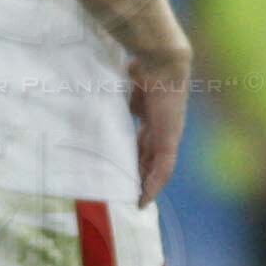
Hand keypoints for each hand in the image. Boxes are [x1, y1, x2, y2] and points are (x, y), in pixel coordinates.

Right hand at [130, 43, 190, 207]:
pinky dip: (154, 185)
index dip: (134, 156)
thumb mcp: (124, 93)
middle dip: (139, 174)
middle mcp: (162, 126)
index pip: (143, 140)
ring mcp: (168, 134)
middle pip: (150, 157)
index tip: (122, 168)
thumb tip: (96, 109)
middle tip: (126, 192)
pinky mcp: (169, 141)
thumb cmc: (140, 69)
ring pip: (157, 166)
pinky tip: (144, 198)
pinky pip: (162, 169)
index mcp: (151, 113)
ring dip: (146, 184)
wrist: (160, 63)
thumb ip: (118, 105)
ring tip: (134, 201)